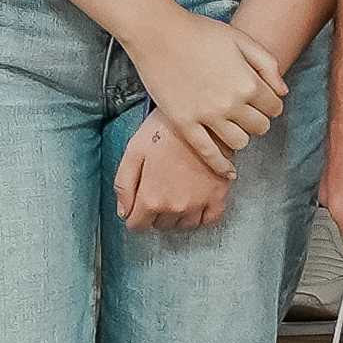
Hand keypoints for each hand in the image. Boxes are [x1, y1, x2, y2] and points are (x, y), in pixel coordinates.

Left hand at [114, 111, 231, 231]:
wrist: (200, 117)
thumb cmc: (164, 130)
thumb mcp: (134, 151)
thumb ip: (124, 185)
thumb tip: (124, 212)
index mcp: (151, 198)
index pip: (137, 225)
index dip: (135, 215)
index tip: (138, 204)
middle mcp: (175, 207)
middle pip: (161, 225)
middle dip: (156, 212)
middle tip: (159, 188)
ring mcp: (199, 204)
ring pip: (184, 225)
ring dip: (177, 214)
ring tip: (176, 192)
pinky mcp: (219, 196)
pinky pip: (209, 220)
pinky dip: (201, 215)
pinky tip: (196, 201)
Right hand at [134, 3, 283, 164]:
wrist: (157, 33)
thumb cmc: (200, 32)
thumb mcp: (241, 39)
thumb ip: (267, 64)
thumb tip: (283, 92)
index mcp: (249, 82)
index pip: (274, 107)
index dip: (270, 104)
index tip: (261, 100)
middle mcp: (232, 103)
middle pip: (260, 127)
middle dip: (257, 120)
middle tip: (246, 112)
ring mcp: (207, 116)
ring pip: (239, 143)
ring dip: (241, 137)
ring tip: (234, 127)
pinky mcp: (184, 124)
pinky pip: (208, 153)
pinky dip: (221, 166)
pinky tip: (229, 172)